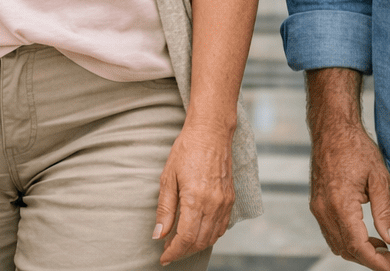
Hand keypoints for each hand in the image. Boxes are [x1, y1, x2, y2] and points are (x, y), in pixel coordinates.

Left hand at [154, 121, 235, 264]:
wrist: (211, 132)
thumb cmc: (187, 150)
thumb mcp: (168, 178)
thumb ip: (165, 209)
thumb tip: (159, 234)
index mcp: (196, 199)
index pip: (186, 238)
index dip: (174, 252)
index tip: (163, 257)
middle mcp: (213, 203)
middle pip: (200, 241)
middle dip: (183, 251)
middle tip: (169, 251)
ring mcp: (225, 201)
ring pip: (212, 236)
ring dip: (196, 245)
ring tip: (181, 244)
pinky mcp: (231, 198)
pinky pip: (222, 226)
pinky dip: (210, 235)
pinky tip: (199, 232)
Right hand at [309, 119, 389, 270]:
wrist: (332, 129)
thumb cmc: (356, 148)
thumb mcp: (379, 177)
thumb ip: (385, 211)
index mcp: (340, 204)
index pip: (357, 245)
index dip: (375, 261)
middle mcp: (324, 209)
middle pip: (346, 249)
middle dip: (369, 260)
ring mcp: (318, 207)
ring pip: (336, 244)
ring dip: (358, 251)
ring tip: (382, 247)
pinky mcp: (317, 204)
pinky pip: (331, 232)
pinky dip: (348, 239)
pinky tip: (366, 233)